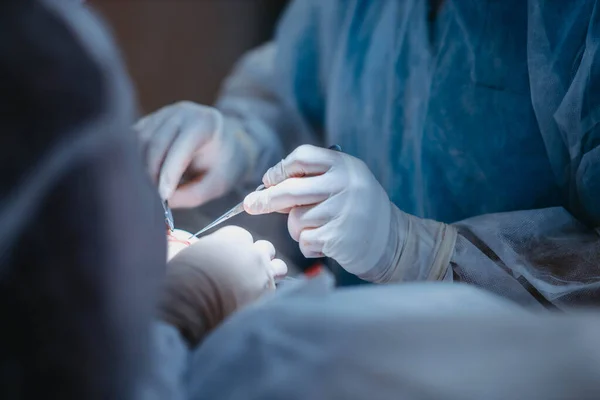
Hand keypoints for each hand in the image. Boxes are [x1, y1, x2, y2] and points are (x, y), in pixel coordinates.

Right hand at [135, 102, 256, 207]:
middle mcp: (183, 112)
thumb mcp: (217, 184)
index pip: (181, 146)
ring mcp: (164, 113)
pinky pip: (135, 140)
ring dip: (144, 168)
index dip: (170, 172)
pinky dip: (138, 159)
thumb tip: (165, 200)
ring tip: (157, 186)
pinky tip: (150, 173)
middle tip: (158, 197)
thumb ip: (193, 195)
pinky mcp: (151, 120)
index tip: (164, 196)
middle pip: (156, 143)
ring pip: (141, 142)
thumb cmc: (223, 165)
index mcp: (206, 123)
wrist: (225, 143)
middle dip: (153, 173)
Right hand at [158, 226, 286, 345]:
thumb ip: (195, 247)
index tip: (226, 260)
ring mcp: (264, 276)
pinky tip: (254, 304)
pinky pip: (276, 292)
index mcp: (231, 238)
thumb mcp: (180, 254)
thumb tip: (181, 243)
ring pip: (278, 268)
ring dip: (268, 274)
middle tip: (242, 274)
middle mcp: (252, 253)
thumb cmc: (176, 281)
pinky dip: (267, 296)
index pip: (242, 235)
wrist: (186, 314)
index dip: (234, 248)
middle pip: (264, 249)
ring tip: (254, 287)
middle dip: (256, 258)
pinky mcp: (269, 299)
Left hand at [243, 145, 392, 276]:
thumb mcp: (344, 183)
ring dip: (298, 228)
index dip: (280, 169)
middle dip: (266, 199)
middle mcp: (345, 185)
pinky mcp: (338, 237)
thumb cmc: (358, 209)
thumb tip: (267, 188)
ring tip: (320, 228)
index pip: (302, 157)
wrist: (392, 240)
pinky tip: (327, 242)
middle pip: (290, 188)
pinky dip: (309, 244)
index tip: (268, 180)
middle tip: (250, 205)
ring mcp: (342, 211)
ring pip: (296, 219)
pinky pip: (304, 240)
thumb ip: (312, 180)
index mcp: (344, 165)